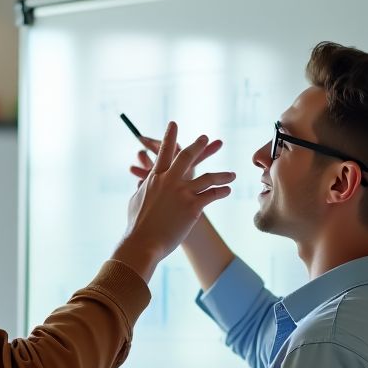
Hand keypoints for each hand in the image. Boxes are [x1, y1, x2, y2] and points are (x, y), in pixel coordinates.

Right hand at [120, 122, 234, 266]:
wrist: (143, 243)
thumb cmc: (137, 225)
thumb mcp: (135, 201)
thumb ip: (142, 189)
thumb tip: (140, 183)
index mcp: (155, 178)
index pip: (164, 152)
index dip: (169, 136)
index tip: (173, 124)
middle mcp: (169, 181)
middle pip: (187, 157)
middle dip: (199, 146)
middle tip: (206, 138)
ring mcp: (182, 193)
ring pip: (208, 177)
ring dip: (222, 175)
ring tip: (231, 175)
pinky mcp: (192, 207)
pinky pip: (212, 195)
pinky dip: (221, 192)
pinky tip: (228, 191)